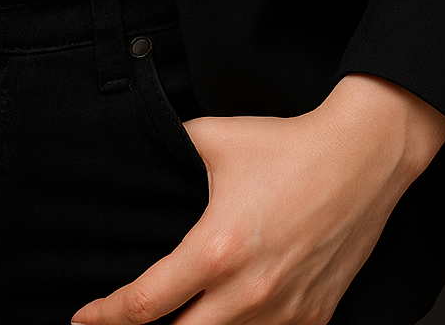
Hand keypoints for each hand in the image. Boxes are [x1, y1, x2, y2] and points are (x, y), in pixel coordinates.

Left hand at [71, 75, 444, 324]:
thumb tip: (138, 152)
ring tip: (172, 321)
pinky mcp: (313, 318)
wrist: (361, 159)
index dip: (106, 317)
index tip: (83, 320)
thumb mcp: (214, 138)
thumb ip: (170, 149)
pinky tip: (224, 318)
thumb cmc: (287, 146)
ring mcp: (284, 312)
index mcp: (216, 250)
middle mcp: (248, 293)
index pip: (145, 304)